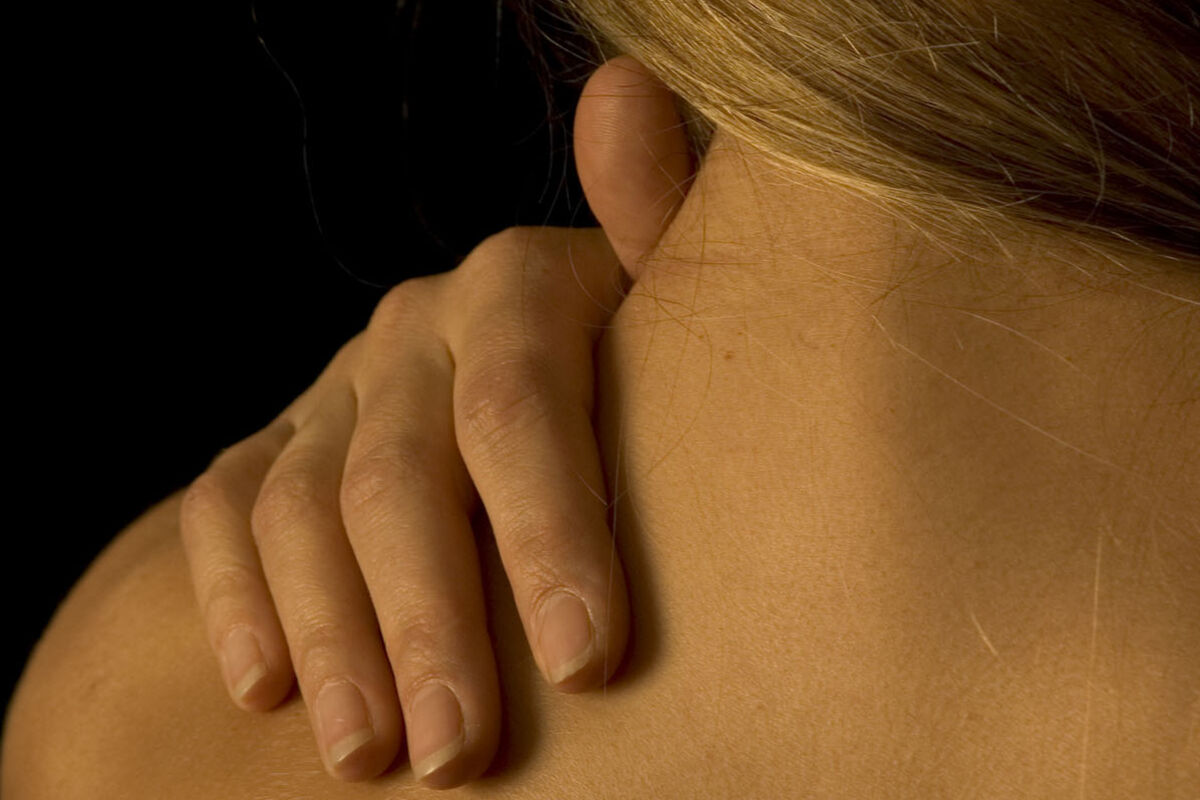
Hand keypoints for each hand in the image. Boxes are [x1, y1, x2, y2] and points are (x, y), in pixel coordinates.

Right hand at [179, 55, 693, 788]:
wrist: (533, 370)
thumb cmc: (635, 367)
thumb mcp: (664, 305)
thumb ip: (655, 225)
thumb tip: (623, 89)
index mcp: (517, 286)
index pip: (519, 403)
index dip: (550, 528)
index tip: (586, 660)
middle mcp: (414, 328)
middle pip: (401, 477)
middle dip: (432, 621)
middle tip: (460, 752)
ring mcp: (332, 389)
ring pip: (303, 510)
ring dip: (336, 638)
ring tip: (374, 755)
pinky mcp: (270, 447)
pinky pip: (225, 515)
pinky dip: (241, 602)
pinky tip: (271, 692)